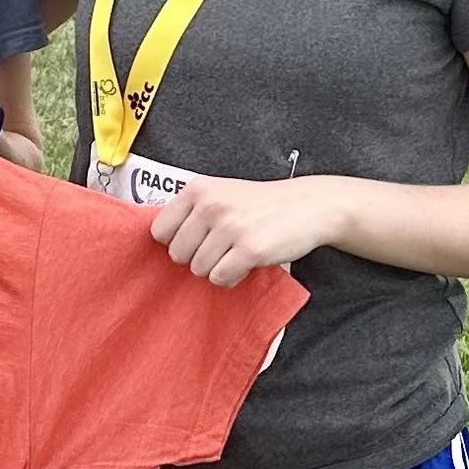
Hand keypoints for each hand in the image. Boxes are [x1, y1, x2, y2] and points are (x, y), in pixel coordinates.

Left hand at [156, 172, 345, 286]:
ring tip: (237, 251)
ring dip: (217, 268)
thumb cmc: (261, 204)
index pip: (160, 231)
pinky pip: (220, 278)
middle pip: (177, 254)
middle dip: (197, 257)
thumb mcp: (221, 193)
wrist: (308, 205)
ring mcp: (229, 228)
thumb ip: (191, 212)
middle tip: (222, 247)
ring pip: (198, 269)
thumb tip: (162, 243)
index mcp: (198, 190)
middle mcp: (210, 206)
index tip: (196, 240)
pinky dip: (231, 278)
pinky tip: (246, 263)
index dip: (176, 241)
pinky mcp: (248, 250)